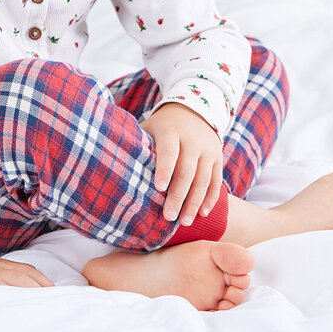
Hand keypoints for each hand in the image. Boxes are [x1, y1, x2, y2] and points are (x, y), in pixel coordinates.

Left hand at [140, 102, 224, 225]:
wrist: (195, 110)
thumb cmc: (163, 126)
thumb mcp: (150, 127)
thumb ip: (137, 143)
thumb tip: (115, 165)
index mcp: (172, 132)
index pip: (169, 152)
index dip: (165, 169)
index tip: (159, 188)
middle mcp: (192, 140)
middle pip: (187, 171)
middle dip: (178, 196)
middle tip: (169, 217)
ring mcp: (208, 150)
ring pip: (203, 179)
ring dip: (194, 202)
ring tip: (184, 221)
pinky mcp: (217, 158)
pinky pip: (216, 181)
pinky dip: (210, 198)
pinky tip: (202, 213)